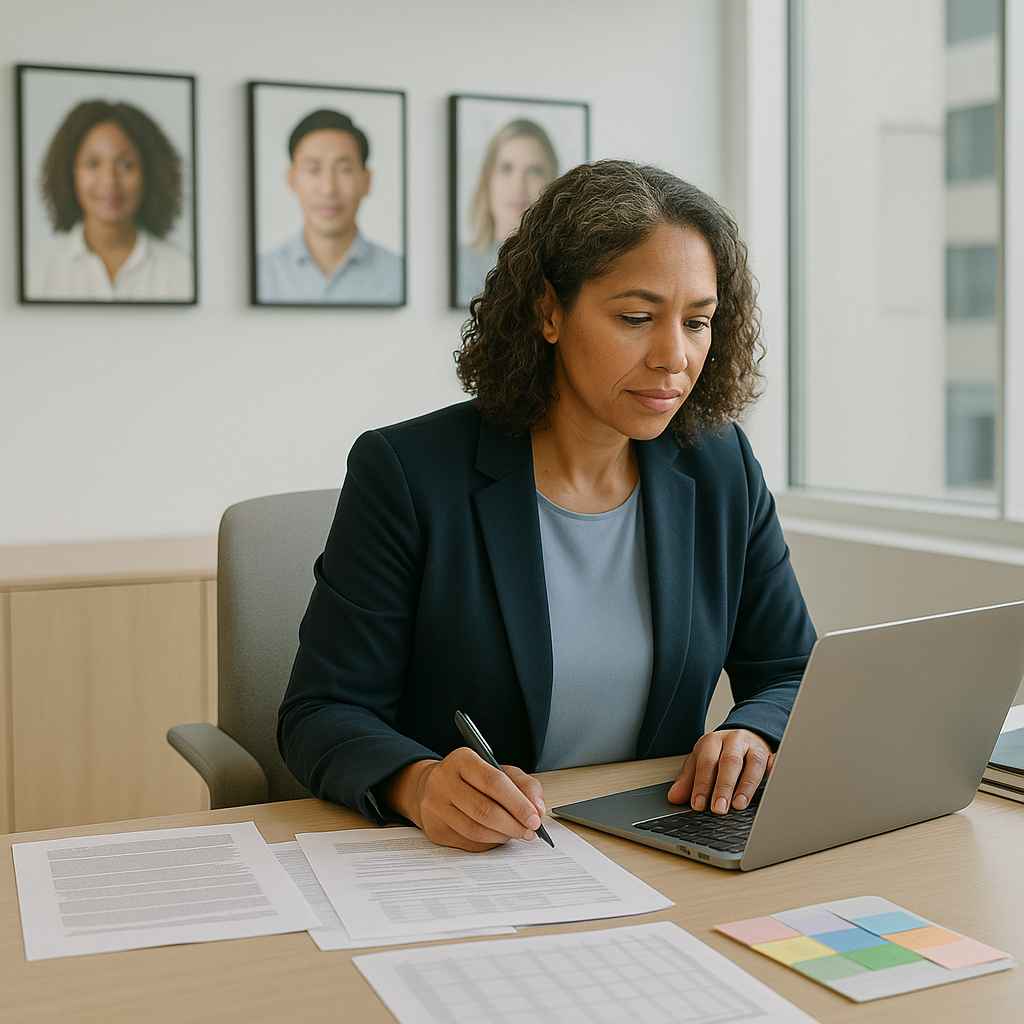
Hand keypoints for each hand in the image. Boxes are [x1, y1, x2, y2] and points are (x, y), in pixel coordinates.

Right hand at [384, 748, 545, 851]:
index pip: (493, 782)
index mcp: (462, 760)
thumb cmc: (471, 778)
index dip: (518, 803)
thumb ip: (524, 785)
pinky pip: (467, 843)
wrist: (432, 786)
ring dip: (502, 836)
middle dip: (513, 824)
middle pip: (484, 810)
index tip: (535, 818)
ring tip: (515, 833)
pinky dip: (488, 843)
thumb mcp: (499, 770)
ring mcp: (435, 807)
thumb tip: (537, 809)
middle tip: (530, 831)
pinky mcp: (434, 829)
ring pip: (476, 830)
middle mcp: (443, 781)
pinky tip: (497, 836)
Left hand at [667, 729, 774, 813]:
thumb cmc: (719, 753)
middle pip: (729, 762)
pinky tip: (772, 789)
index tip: (698, 805)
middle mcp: (734, 741)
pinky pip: (774, 764)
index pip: (706, 762)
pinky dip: (773, 775)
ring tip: (739, 805)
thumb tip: (674, 798)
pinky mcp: (771, 755)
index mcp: (712, 741)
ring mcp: (754, 747)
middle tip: (718, 808)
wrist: (743, 737)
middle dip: (723, 787)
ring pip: (753, 764)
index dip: (701, 785)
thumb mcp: (700, 762)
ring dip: (746, 786)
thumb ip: (688, 780)